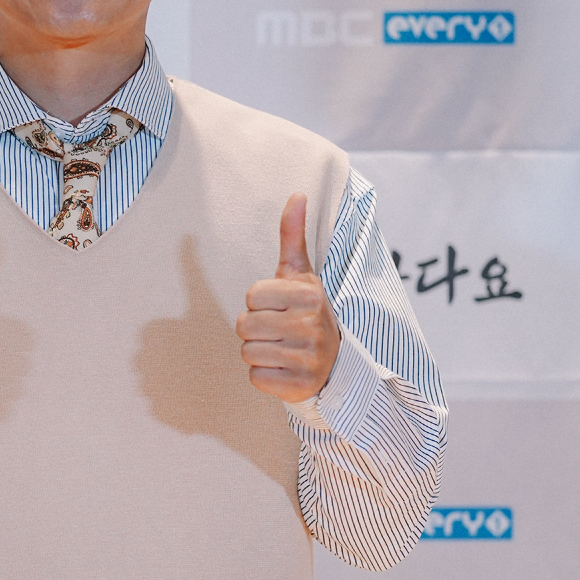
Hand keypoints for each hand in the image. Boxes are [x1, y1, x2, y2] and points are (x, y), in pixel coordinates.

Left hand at [236, 193, 339, 401]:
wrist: (334, 362)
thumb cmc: (307, 312)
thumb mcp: (301, 274)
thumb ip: (293, 236)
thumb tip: (296, 194)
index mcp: (310, 294)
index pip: (251, 296)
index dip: (258, 303)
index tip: (279, 308)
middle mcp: (312, 325)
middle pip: (244, 325)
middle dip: (255, 328)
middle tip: (279, 330)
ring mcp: (307, 358)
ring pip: (247, 351)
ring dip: (258, 352)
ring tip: (281, 348)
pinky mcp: (298, 385)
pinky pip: (255, 377)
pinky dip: (264, 376)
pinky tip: (283, 369)